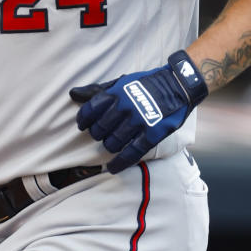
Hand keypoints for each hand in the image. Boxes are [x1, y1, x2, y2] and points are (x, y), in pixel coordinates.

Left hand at [70, 50, 206, 172]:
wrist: (178, 85)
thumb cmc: (146, 85)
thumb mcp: (120, 82)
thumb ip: (96, 91)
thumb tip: (72, 94)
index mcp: (115, 93)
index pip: (90, 110)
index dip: (84, 121)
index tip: (83, 126)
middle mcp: (125, 107)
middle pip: (99, 130)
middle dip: (98, 135)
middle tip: (102, 134)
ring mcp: (139, 121)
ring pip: (113, 143)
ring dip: (109, 146)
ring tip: (112, 144)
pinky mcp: (152, 134)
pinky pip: (131, 153)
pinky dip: (120, 163)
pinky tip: (113, 168)